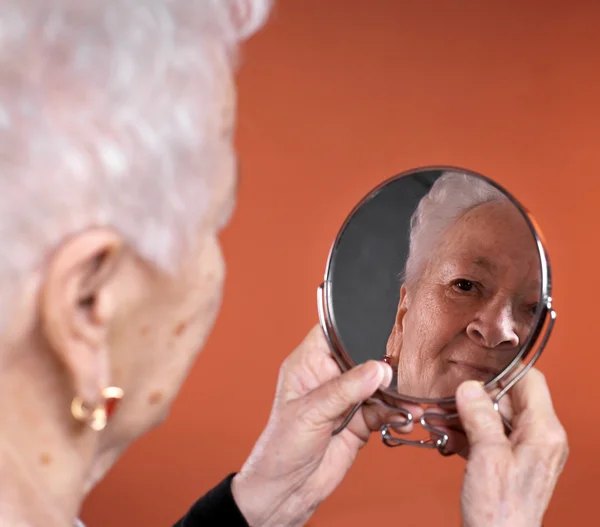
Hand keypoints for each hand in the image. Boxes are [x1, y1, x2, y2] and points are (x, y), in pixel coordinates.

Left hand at [231, 325, 416, 526]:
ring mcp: (346, 399)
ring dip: (396, 393)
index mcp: (308, 364)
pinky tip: (405, 418)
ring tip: (411, 402)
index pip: (332, 333)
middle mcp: (329, 377)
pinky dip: (397, 413)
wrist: (288, 490)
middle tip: (404, 372)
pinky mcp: (360, 420)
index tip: (381, 327)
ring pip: (378, 385)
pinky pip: (384, 409)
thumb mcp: (311, 412)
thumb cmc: (282, 447)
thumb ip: (345, 389)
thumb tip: (378, 368)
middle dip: (384, 364)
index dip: (353, 327)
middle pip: (362, 357)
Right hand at [456, 369, 568, 526]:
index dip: (503, 369)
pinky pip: (489, 436)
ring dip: (466, 415)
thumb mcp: (487, 456)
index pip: (530, 381)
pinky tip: (447, 436)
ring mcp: (525, 452)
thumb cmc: (500, 512)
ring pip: (495, 417)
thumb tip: (470, 387)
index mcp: (544, 432)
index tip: (475, 365)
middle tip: (448, 394)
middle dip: (476, 396)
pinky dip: (467, 433)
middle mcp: (539, 439)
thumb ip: (479, 416)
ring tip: (441, 417)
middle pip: (509, 399)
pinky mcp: (508, 463)